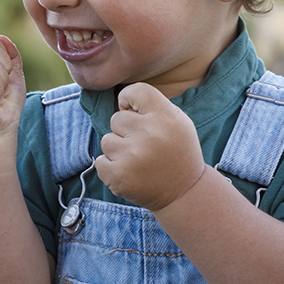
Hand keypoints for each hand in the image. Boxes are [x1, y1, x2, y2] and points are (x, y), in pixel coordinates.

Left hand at [94, 82, 205, 211]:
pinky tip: (130, 172)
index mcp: (166, 117)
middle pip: (117, 118)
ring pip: (106, 140)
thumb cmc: (177, 152)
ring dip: (117, 149)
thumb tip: (122, 102)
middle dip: (126, 130)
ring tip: (137, 160)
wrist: (184, 192)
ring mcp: (132, 156)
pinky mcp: (118, 175)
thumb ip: (153, 106)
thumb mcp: (178, 122)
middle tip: (143, 145)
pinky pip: (99, 161)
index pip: (137, 90)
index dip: (129, 98)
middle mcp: (149, 134)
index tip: (132, 109)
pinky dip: (110, 167)